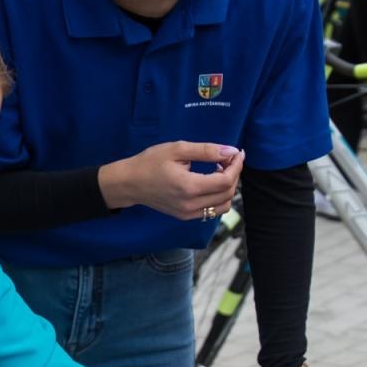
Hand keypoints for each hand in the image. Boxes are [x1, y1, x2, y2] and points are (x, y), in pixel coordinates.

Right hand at [99, 142, 243, 219]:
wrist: (129, 183)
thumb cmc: (150, 162)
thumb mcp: (177, 149)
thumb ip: (206, 151)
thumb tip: (230, 151)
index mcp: (189, 187)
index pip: (225, 180)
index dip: (236, 166)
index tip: (237, 152)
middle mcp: (191, 205)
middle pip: (227, 193)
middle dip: (234, 174)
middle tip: (228, 158)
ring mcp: (188, 214)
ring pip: (223, 205)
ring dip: (228, 188)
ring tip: (220, 171)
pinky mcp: (185, 217)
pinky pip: (212, 211)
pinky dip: (219, 197)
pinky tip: (210, 182)